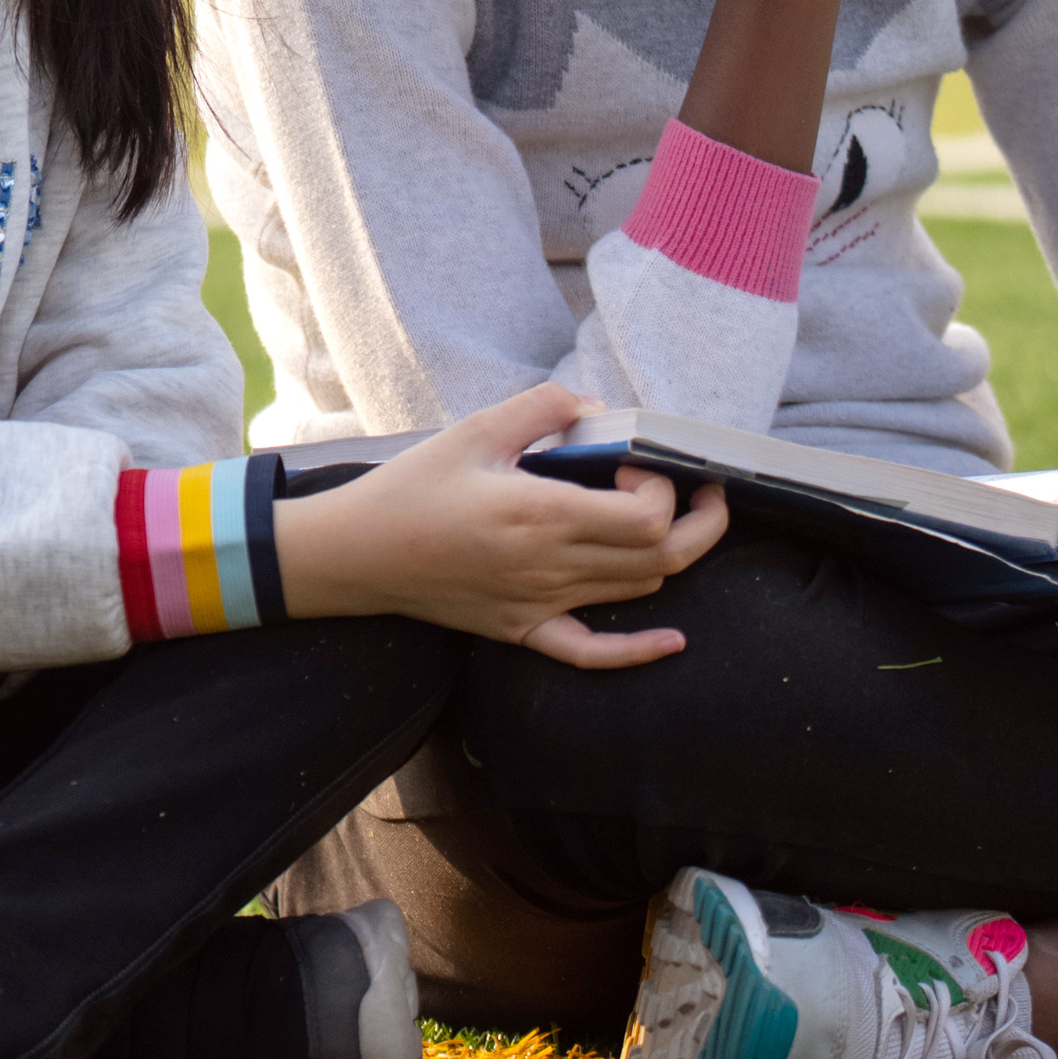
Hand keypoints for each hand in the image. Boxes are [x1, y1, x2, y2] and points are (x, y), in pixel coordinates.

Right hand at [285, 385, 729, 667]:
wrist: (356, 553)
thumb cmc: (411, 488)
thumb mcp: (474, 429)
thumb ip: (543, 406)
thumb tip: (598, 407)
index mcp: (539, 514)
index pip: (646, 517)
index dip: (663, 487)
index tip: (635, 464)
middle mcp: (548, 566)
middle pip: (661, 558)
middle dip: (699, 521)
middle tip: (701, 490)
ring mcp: (539, 604)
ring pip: (639, 591)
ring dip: (669, 557)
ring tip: (665, 521)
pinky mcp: (523, 629)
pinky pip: (591, 652)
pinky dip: (638, 651)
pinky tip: (673, 642)